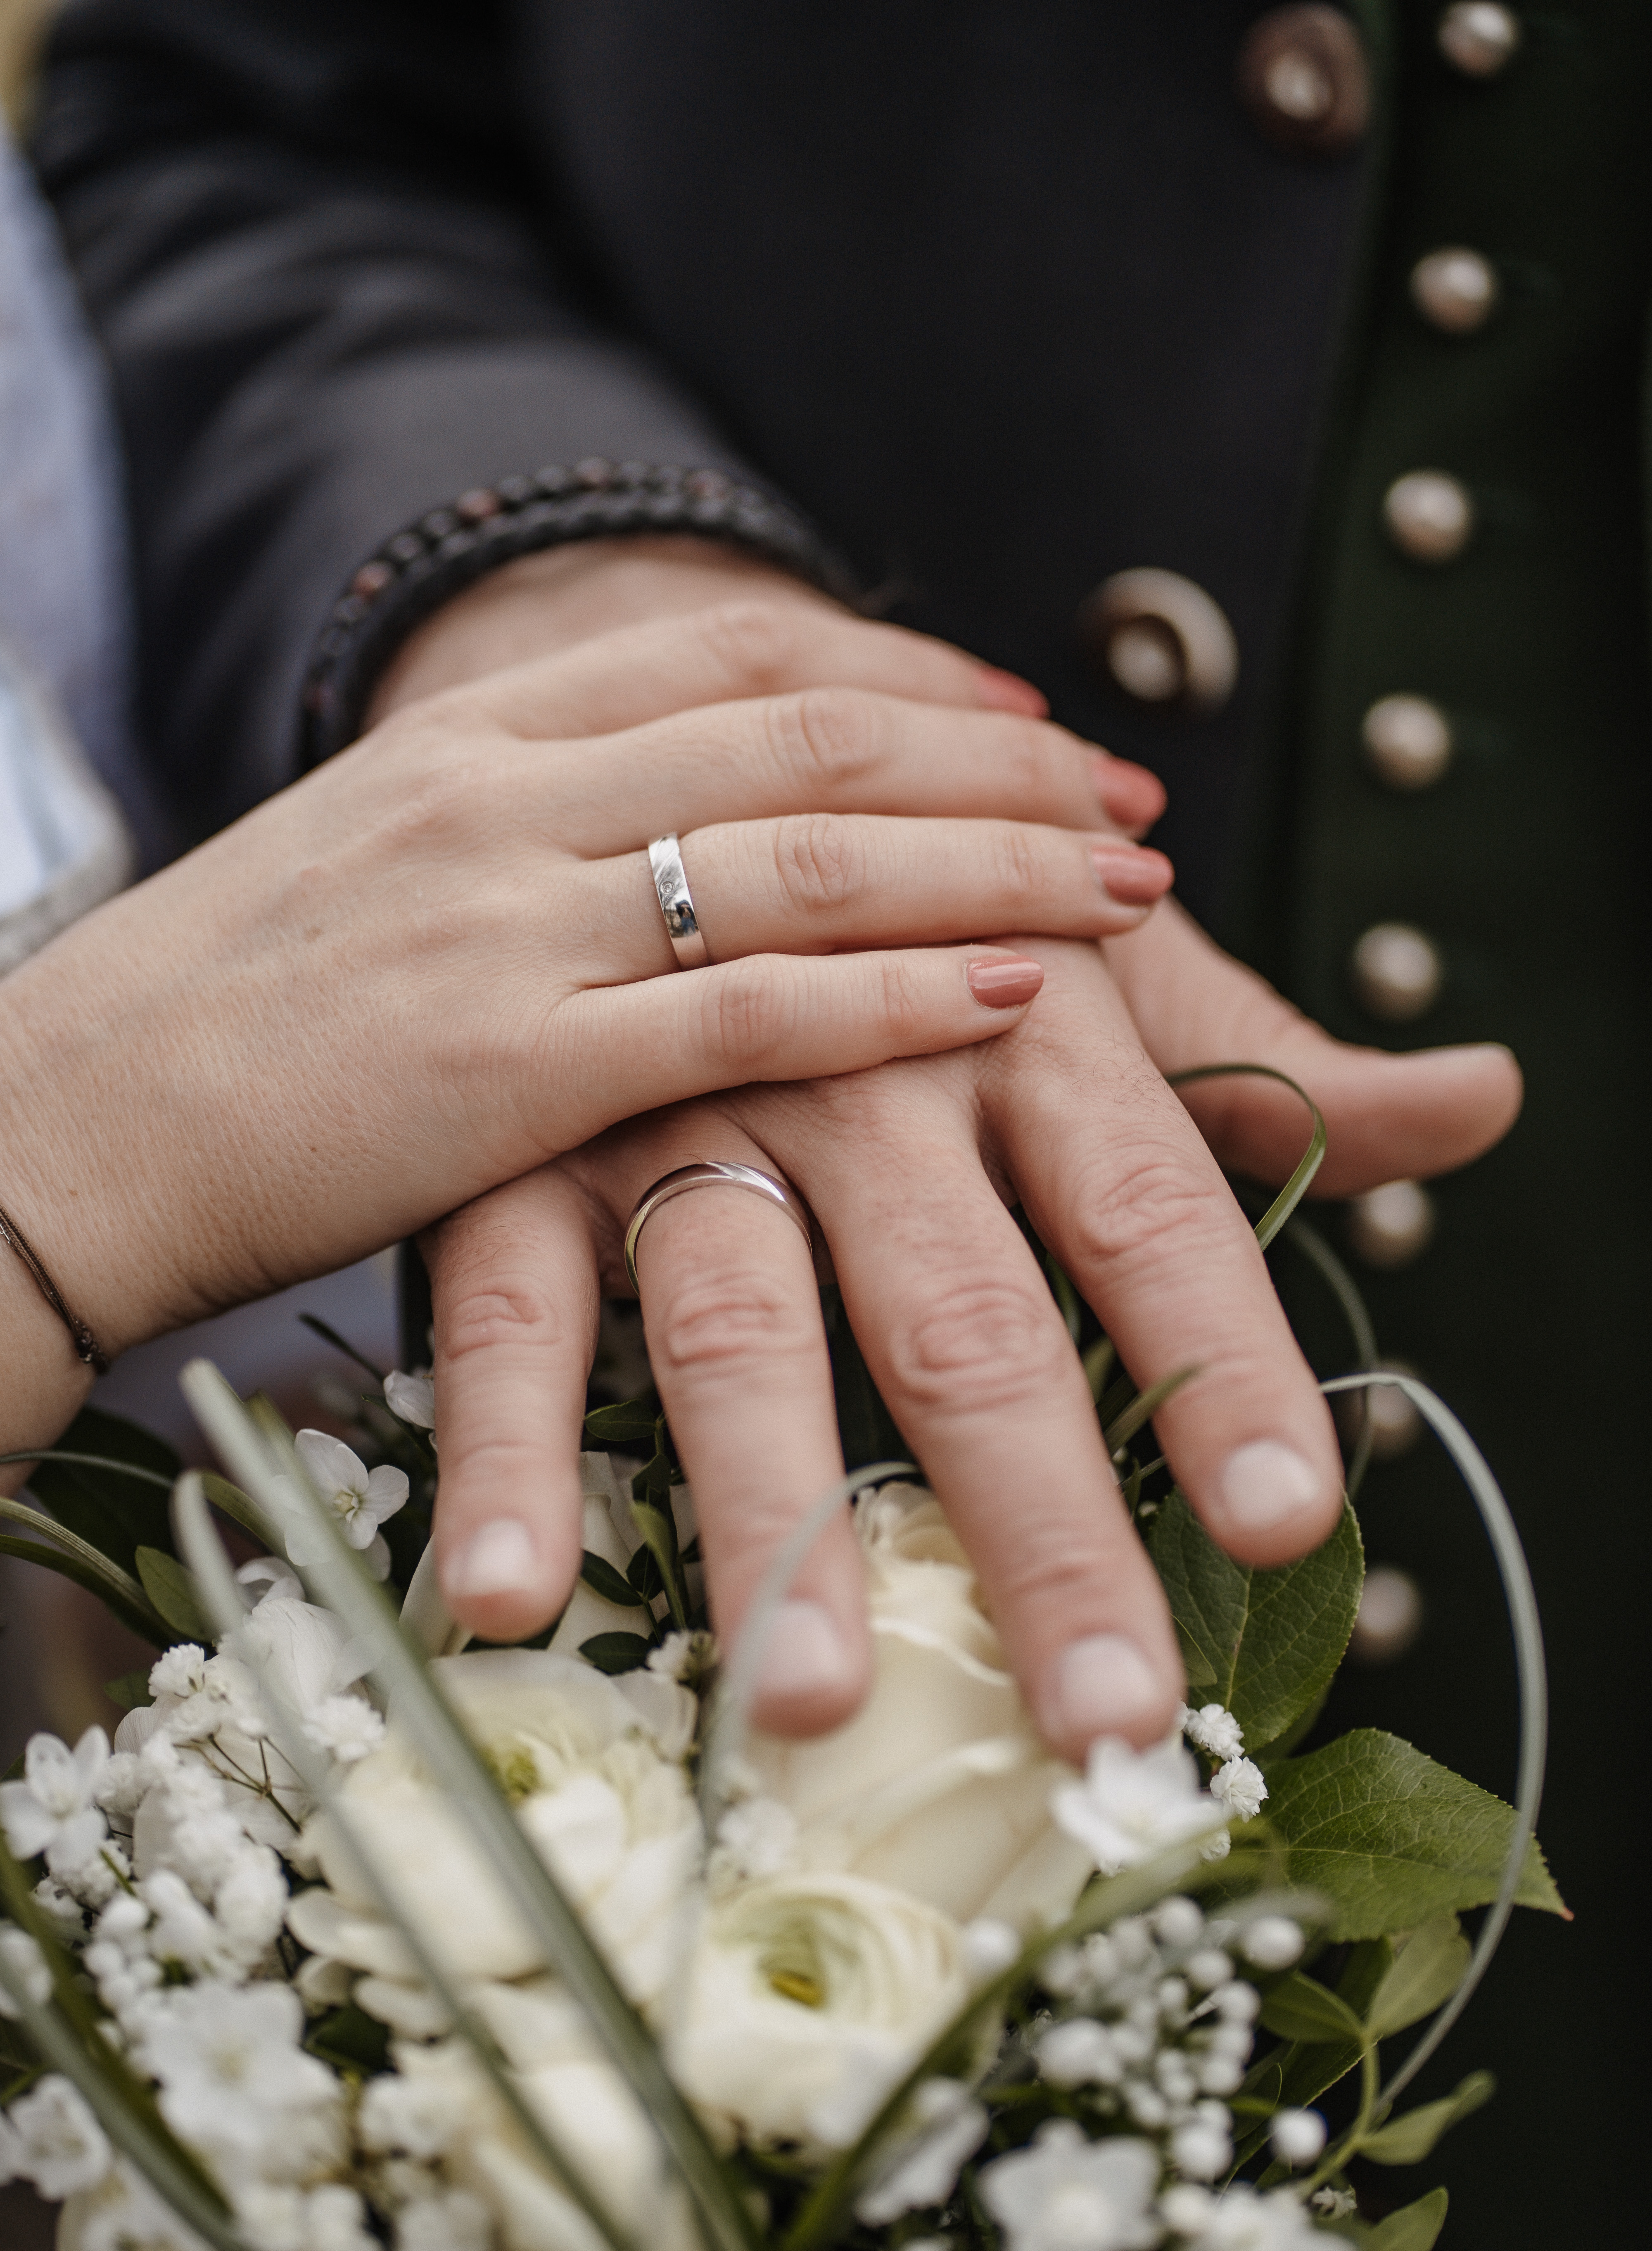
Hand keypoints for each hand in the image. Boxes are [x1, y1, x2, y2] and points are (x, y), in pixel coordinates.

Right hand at [0, 600, 1169, 1463]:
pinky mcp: (506, 1073)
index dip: (904, 667)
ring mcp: (508, 930)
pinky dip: (890, 995)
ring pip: (806, 859)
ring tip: (1121, 884)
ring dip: (988, 864)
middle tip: (1126, 793)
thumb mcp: (365, 877)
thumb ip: (510, 842)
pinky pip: (743, 1012)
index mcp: (466, 741)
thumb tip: (644, 847)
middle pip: (808, 737)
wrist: (55, 1130)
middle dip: (994, 758)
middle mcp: (503, 803)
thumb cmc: (214, 1027)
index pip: (734, 654)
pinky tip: (1007, 990)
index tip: (1019, 702)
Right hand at [424, 920, 1518, 1757]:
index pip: (1154, 1209)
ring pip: (737, 1324)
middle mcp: (864, 1064)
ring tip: (807, 1705)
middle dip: (1036, 1518)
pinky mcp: (526, 1142)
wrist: (656, 737)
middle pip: (964, 1314)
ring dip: (773, 1516)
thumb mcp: (1096, 962)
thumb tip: (1484, 1097)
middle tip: (1103, 1708)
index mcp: (1027, 1018)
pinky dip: (509, 1447)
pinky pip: (509, 1301)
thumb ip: (1269, 1065)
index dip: (1223, 1364)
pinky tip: (508, 1595)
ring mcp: (682, 1103)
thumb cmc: (920, 897)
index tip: (1290, 1517)